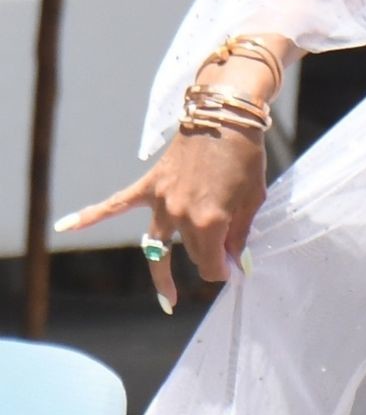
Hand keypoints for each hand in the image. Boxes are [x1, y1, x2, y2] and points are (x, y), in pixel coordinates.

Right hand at [55, 129, 267, 312]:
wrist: (226, 115)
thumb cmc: (245, 156)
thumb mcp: (253, 199)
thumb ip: (240, 233)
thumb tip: (233, 258)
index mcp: (209, 222)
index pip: (210, 265)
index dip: (225, 269)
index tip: (235, 266)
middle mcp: (180, 216)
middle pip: (190, 255)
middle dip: (209, 257)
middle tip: (225, 255)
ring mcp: (162, 201)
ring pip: (158, 246)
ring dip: (163, 273)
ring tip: (169, 298)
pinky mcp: (151, 184)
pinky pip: (116, 204)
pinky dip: (90, 215)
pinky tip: (65, 227)